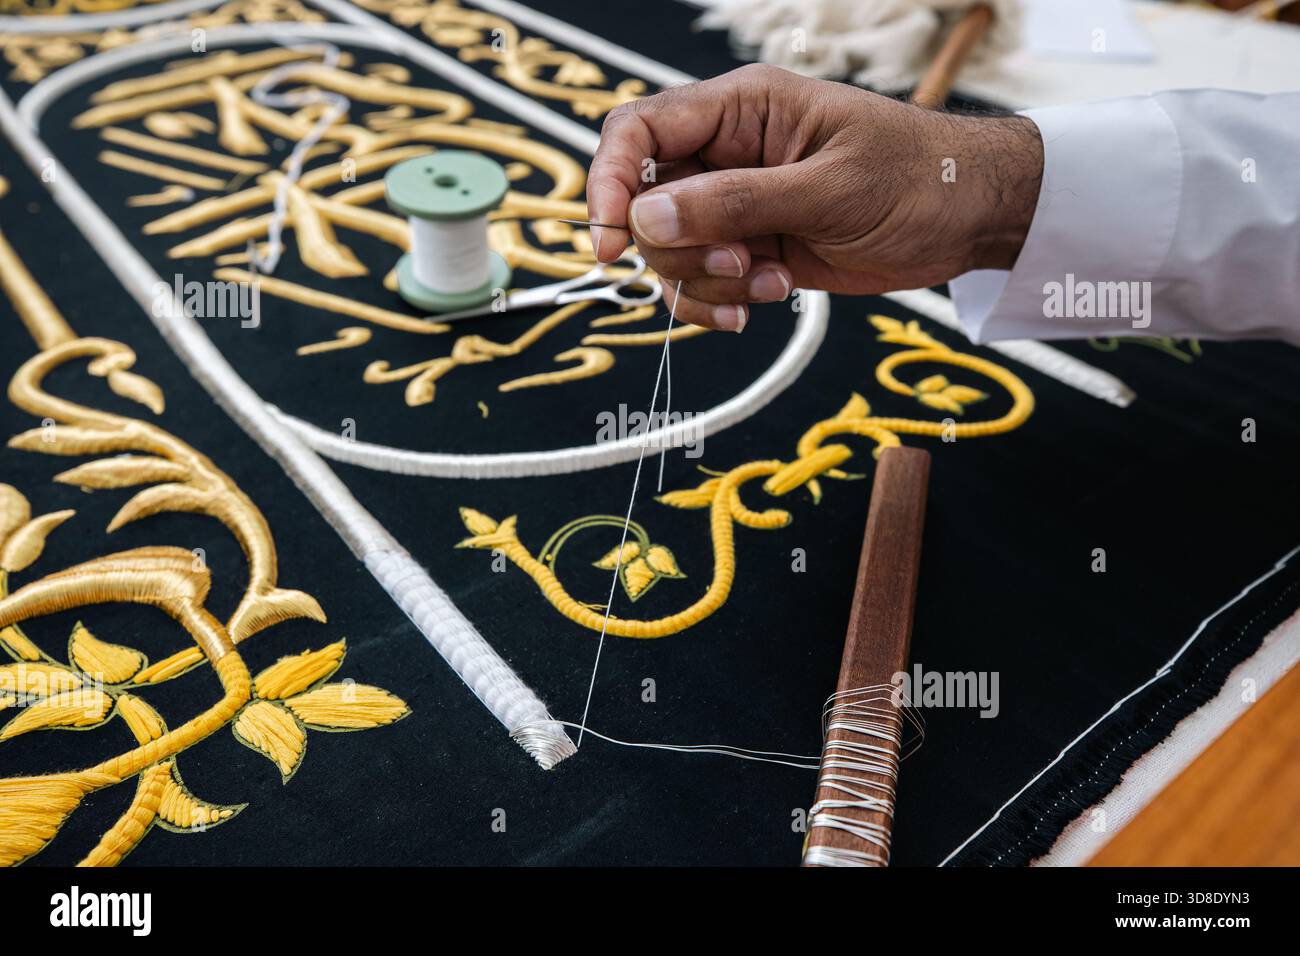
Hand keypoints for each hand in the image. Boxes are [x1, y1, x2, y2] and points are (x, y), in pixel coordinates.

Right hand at [586, 64, 1043, 330]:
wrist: (968, 217)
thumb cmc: (915, 178)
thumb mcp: (827, 189)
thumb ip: (735, 203)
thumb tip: (644, 220)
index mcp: (740, 111)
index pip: (638, 133)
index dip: (609, 183)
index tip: (610, 244)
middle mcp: (726, 154)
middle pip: (644, 204)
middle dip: (680, 249)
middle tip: (744, 262)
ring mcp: (736, 206)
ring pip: (669, 252)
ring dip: (708, 282)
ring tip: (773, 283)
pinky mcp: (751, 249)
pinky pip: (700, 282)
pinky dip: (717, 303)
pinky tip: (763, 305)